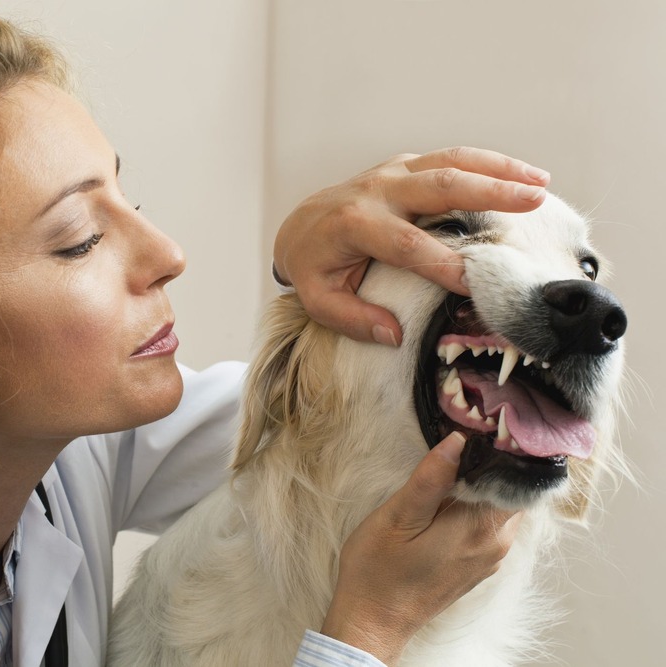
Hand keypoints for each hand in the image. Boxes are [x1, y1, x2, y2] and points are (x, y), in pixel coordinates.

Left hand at [273, 147, 549, 345]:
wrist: (298, 225)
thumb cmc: (312, 267)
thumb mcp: (318, 300)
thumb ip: (353, 319)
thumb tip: (395, 336)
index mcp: (354, 225)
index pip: (405, 244)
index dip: (442, 263)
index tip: (478, 284)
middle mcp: (376, 191)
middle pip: (438, 185)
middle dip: (488, 193)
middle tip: (532, 203)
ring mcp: (392, 173)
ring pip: (450, 160)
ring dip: (499, 169)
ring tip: (542, 184)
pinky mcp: (405, 166)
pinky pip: (450, 158)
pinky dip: (489, 164)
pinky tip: (522, 175)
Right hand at [320, 432, 521, 665]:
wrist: (373, 623)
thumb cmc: (378, 572)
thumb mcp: (397, 518)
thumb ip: (430, 480)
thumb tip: (458, 442)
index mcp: (479, 529)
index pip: (512, 476)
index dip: (499, 447)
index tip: (479, 424)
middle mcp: (495, 544)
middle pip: (511, 490)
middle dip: (492, 463)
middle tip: (463, 436)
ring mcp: (489, 557)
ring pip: (501, 506)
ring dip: (483, 484)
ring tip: (453, 463)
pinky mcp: (479, 565)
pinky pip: (490, 523)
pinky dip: (477, 504)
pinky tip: (449, 494)